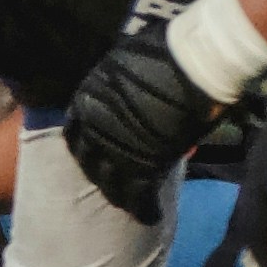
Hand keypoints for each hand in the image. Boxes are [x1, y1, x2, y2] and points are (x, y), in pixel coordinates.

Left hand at [60, 22, 225, 226]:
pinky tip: (150, 215)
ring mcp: (117, 150)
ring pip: (110, 185)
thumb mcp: (127, 63)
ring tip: (128, 204)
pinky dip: (144, 209)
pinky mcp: (144, 166)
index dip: (84, 145)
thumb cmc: (165, 51)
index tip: (94, 153)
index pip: (74, 133)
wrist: (193, 62)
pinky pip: (139, 196)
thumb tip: (129, 92)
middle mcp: (95, 128)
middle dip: (99, 174)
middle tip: (111, 183)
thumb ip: (121, 85)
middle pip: (88, 163)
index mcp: (87, 101)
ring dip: (118, 196)